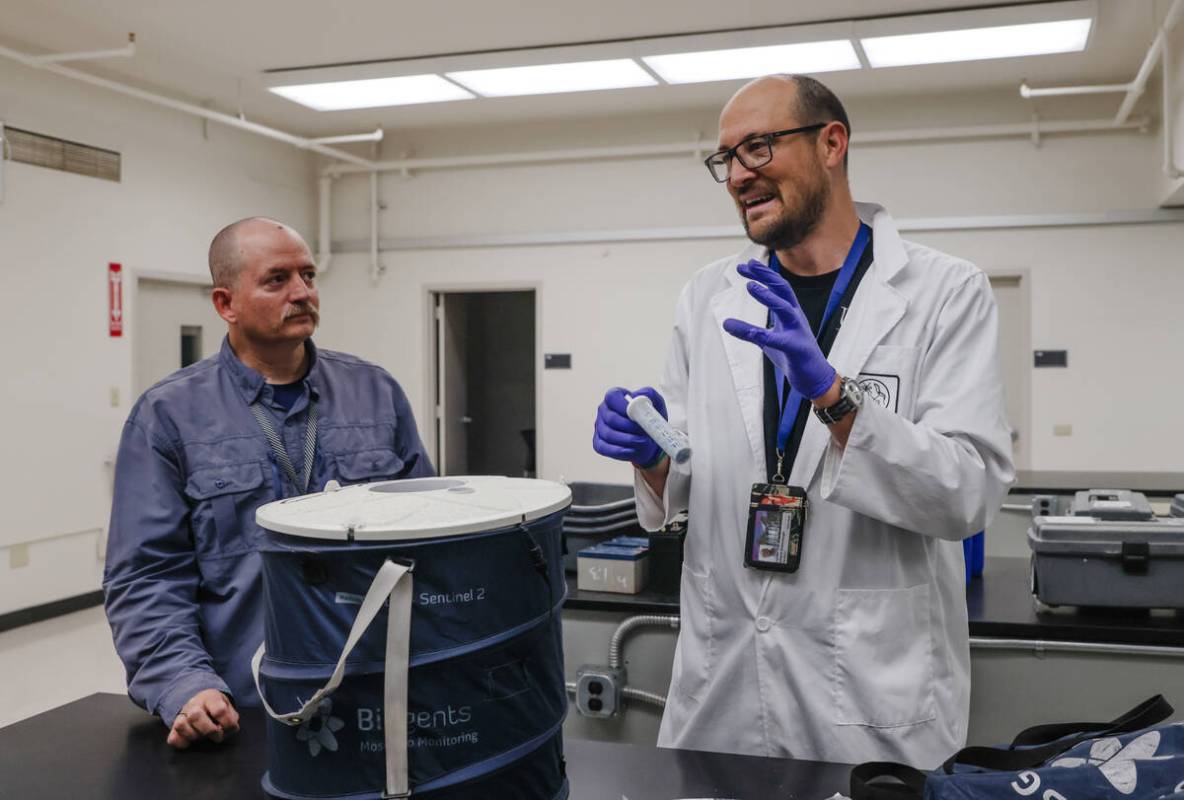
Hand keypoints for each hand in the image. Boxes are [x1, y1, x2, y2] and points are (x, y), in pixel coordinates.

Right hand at [167, 689, 239, 748]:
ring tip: (203, 737)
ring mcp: (181, 715)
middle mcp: (193, 704)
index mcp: (210, 697)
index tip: (231, 728)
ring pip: (181, 725)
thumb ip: (231, 719)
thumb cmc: (217, 709)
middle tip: (217, 736)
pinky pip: (173, 738)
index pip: (219, 710)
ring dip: (195, 736)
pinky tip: (191, 742)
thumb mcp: (228, 708)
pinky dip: (182, 743)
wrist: (200, 702)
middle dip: (209, 730)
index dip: (227, 723)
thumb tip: (227, 730)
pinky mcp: (173, 728)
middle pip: (196, 716)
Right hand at [593, 387, 665, 467]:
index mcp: (615, 397)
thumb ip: (649, 394)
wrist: (649, 439)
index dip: (624, 406)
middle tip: (644, 432)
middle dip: (629, 427)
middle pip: (611, 418)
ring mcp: (599, 427)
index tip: (637, 415)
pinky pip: (604, 448)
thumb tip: (638, 397)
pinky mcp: (599, 443)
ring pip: (608, 434)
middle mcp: (604, 410)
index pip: (612, 397)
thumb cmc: (650, 418)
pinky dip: (619, 451)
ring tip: (642, 441)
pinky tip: (632, 451)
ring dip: (627, 440)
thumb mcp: (656, 403)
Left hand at [723, 259, 836, 400]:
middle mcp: (796, 317)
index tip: (744, 266)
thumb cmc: (792, 355)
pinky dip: (765, 335)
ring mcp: (798, 332)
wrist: (814, 377)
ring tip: (750, 286)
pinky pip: (780, 341)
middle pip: (783, 289)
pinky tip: (751, 331)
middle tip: (747, 265)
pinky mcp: (797, 349)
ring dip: (768, 297)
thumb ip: (748, 331)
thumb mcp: (766, 340)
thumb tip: (726, 323)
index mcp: (790, 312)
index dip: (762, 274)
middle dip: (766, 275)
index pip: (777, 287)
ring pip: (785, 309)